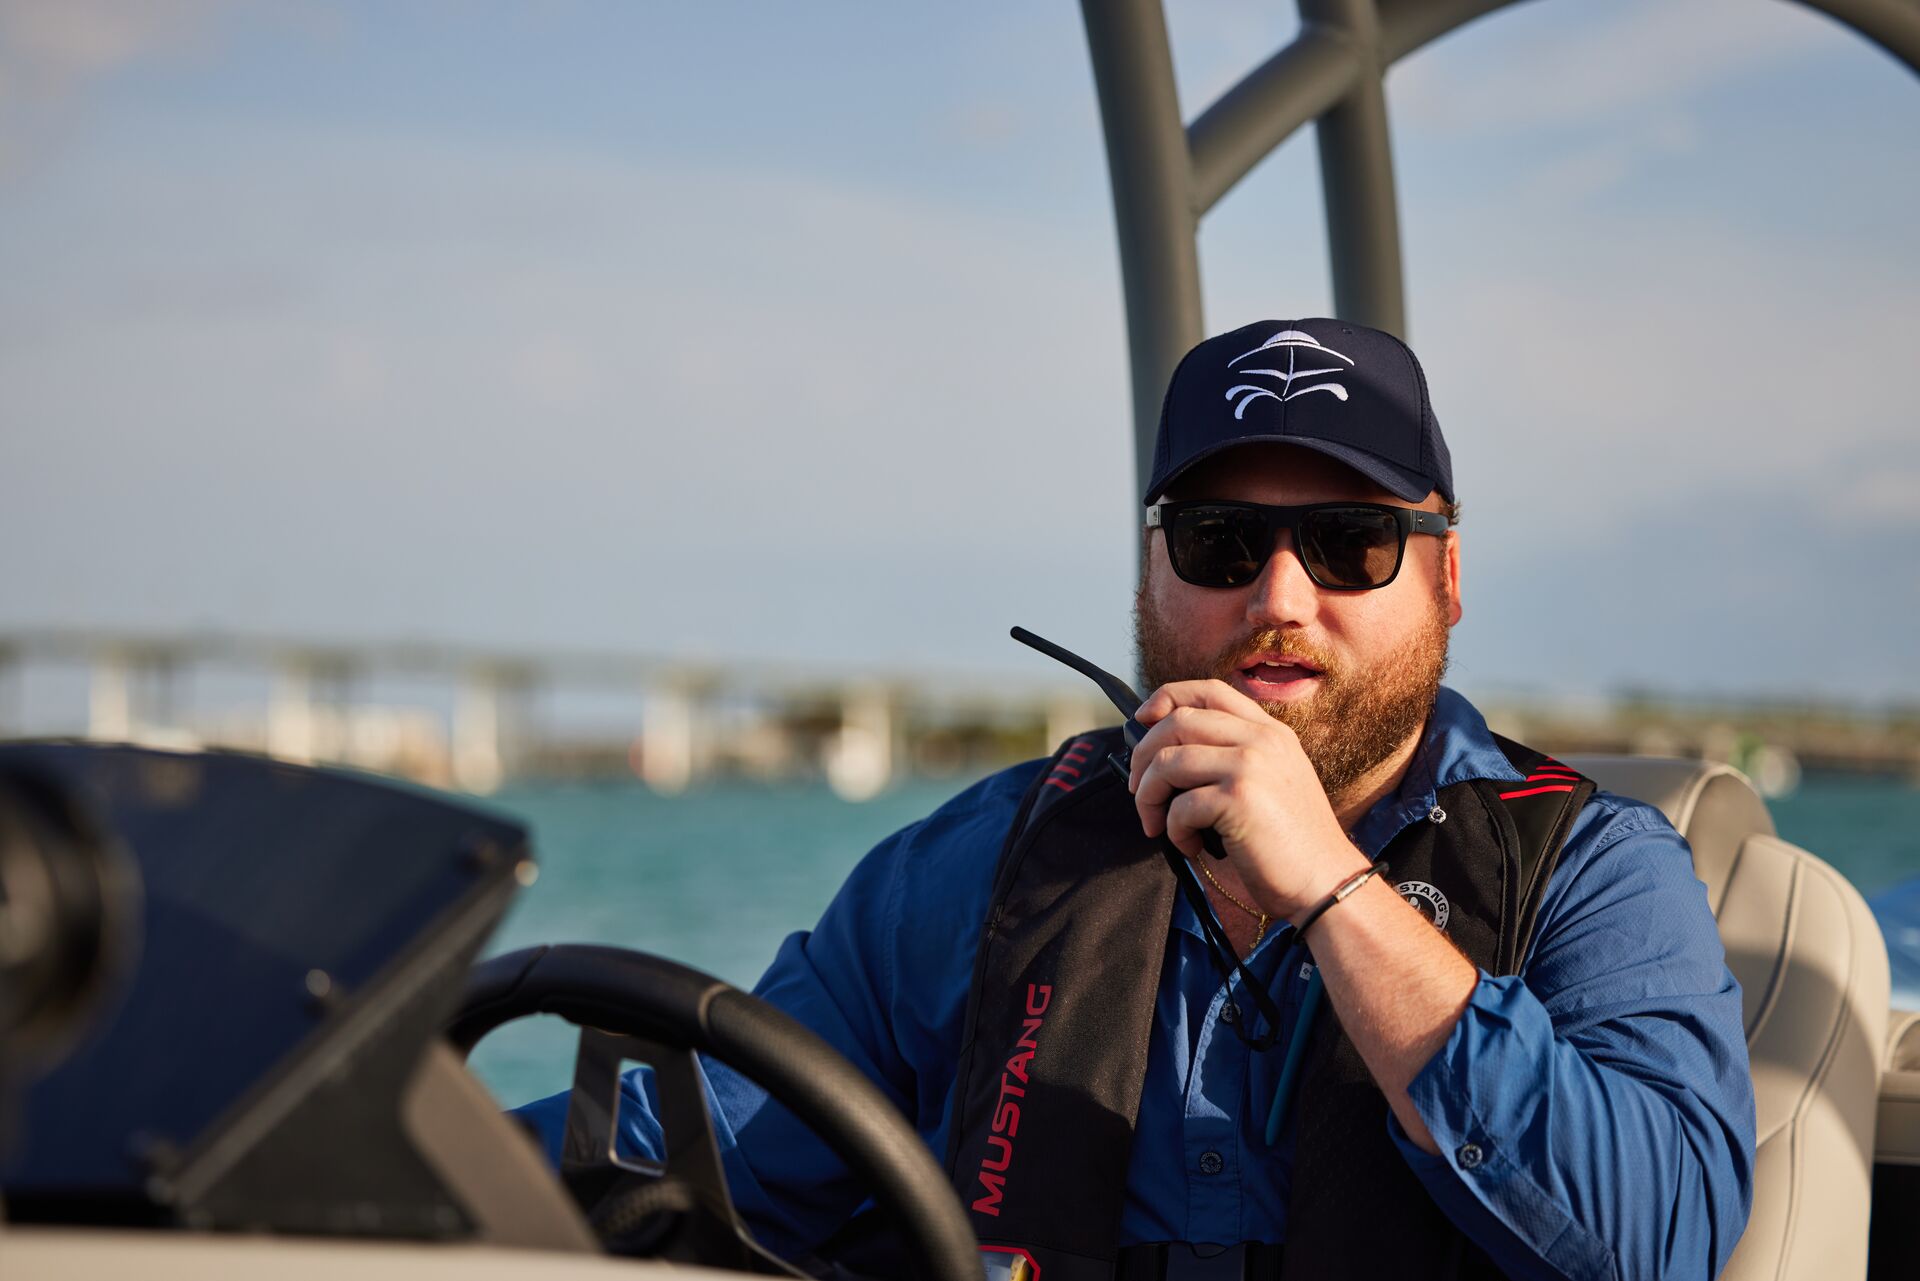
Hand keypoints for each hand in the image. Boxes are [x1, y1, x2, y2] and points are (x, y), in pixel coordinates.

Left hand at [1128, 679, 1366, 921]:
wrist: (1326, 883)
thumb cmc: (1291, 844)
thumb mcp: (1271, 782)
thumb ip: (1232, 758)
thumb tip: (1166, 756)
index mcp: (1270, 732)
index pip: (1210, 690)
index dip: (1168, 698)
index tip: (1144, 719)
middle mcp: (1262, 740)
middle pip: (1178, 721)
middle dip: (1144, 755)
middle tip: (1139, 789)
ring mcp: (1251, 765)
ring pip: (1169, 760)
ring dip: (1149, 796)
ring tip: (1157, 824)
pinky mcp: (1239, 798)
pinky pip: (1180, 805)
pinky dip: (1172, 829)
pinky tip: (1190, 846)